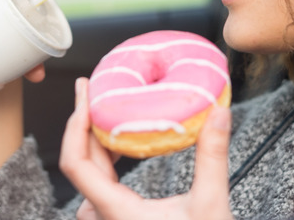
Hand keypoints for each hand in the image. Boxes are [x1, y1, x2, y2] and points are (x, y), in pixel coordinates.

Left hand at [60, 78, 233, 219]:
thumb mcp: (211, 205)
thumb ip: (213, 157)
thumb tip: (220, 112)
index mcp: (115, 212)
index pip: (75, 163)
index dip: (73, 125)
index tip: (83, 95)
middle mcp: (102, 217)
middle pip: (80, 162)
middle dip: (82, 121)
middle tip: (90, 87)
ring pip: (89, 174)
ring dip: (92, 140)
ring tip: (102, 107)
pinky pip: (98, 184)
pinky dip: (104, 158)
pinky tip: (118, 142)